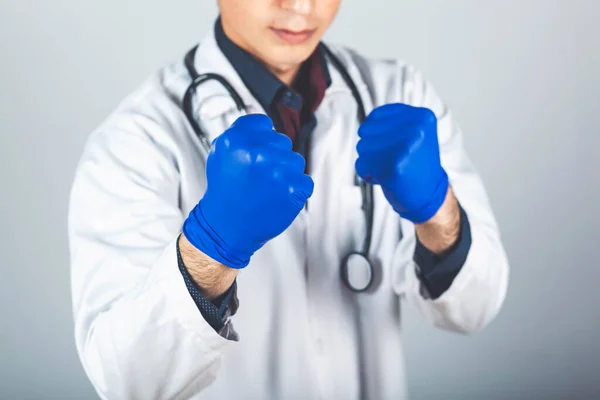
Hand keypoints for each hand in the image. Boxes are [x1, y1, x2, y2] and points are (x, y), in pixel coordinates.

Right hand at [183, 114, 313, 268]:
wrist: (226, 227)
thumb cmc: (225, 192)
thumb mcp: (220, 154)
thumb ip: (241, 134)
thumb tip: (264, 124)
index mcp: (237, 140)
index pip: (264, 124)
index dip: (262, 139)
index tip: (257, 152)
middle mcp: (258, 152)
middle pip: (282, 142)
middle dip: (274, 157)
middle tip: (259, 176)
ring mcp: (278, 170)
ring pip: (296, 160)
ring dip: (286, 173)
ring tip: (268, 188)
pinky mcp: (293, 189)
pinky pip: (304, 181)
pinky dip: (295, 190)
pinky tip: (277, 197)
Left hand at [355, 103, 448, 223]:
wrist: (429, 195)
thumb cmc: (416, 164)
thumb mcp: (414, 132)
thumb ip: (392, 121)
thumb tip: (366, 123)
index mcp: (422, 116)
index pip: (376, 116)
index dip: (374, 133)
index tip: (390, 145)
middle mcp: (416, 129)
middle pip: (366, 130)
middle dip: (371, 148)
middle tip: (390, 159)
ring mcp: (406, 148)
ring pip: (362, 147)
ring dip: (369, 161)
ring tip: (389, 167)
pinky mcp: (395, 168)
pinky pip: (362, 164)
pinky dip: (368, 173)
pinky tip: (385, 177)